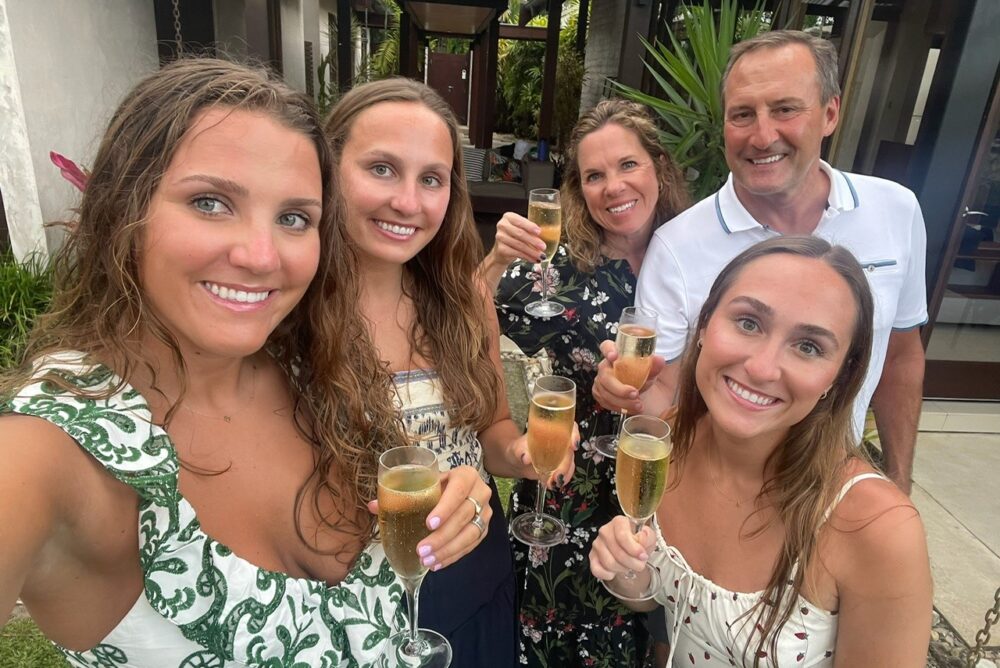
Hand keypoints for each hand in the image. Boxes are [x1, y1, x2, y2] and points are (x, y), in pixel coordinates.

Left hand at [368, 465, 490, 570]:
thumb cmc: (438, 484)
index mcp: (465, 475)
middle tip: (421, 550)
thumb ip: (400, 493)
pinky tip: (437, 564)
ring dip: (448, 550)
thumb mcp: (424, 482)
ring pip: (470, 534)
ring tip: (427, 561)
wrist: (461, 487)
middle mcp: (480, 492)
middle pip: (463, 516)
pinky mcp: (484, 529)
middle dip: (442, 536)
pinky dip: (453, 556)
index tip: (429, 524)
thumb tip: (373, 506)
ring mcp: (485, 512)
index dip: (445, 508)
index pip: (458, 490)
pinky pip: (472, 545)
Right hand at [489, 212, 546, 266]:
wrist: (503, 251)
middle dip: (533, 241)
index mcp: (509, 217)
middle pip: (520, 234)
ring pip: (519, 245)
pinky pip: (516, 253)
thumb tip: (547, 235)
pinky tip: (533, 259)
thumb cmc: (515, 237)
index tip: (539, 232)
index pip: (520, 221)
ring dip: (532, 252)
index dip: (530, 227)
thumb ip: (532, 230)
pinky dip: (527, 257)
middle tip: (543, 246)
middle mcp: (502, 225)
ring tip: (541, 255)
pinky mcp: (501, 249)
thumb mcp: (523, 229)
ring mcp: (500, 237)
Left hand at [512, 424, 578, 488]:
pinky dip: (562, 479)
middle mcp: (560, 441)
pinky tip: (553, 484)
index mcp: (552, 430)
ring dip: (565, 474)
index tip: (574, 445)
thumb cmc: (519, 450)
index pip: (569, 427)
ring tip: (553, 483)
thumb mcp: (517, 449)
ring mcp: (562, 454)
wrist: (519, 461)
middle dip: (566, 464)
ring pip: (570, 462)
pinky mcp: (561, 466)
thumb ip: (521, 451)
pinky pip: (567, 472)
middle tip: (557, 475)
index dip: (575, 434)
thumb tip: (526, 458)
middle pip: (570, 450)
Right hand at [589, 515, 656, 581]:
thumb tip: (642, 537)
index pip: (622, 535)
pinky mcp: (592, 556)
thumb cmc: (638, 544)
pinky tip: (615, 572)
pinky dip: (608, 574)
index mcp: (619, 522)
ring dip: (622, 569)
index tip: (643, 556)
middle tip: (639, 565)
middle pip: (617, 552)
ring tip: (628, 566)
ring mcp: (597, 544)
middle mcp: (605, 531)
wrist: (630, 553)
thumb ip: (648, 537)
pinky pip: (597, 570)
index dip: (634, 549)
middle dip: (632, 563)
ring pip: (609, 563)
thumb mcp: (649, 538)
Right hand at [592, 340, 664, 413]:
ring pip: (605, 392)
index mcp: (616, 354)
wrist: (639, 388)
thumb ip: (655, 365)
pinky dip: (619, 407)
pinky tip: (631, 409)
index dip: (608, 350)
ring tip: (638, 405)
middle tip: (635, 393)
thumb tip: (659, 360)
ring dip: (622, 401)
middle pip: (605, 376)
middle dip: (619, 388)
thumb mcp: (651, 370)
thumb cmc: (641, 374)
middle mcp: (605, 366)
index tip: (614, 357)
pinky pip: (605, 402)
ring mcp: (600, 381)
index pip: (606, 346)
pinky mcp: (599, 394)